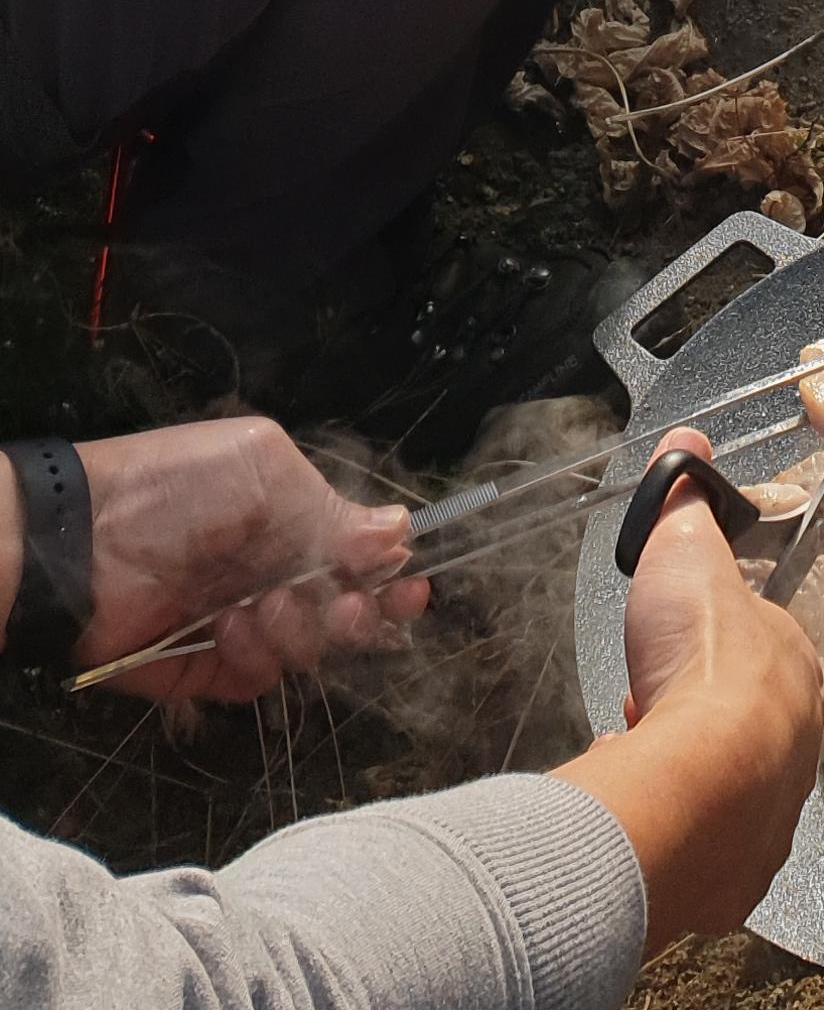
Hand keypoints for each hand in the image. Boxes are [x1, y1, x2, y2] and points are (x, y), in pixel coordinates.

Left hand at [44, 419, 426, 705]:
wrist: (82, 545)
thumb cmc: (176, 490)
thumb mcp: (263, 475)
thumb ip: (333, 514)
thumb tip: (401, 534)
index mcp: (290, 513)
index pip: (359, 551)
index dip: (389, 575)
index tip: (411, 590)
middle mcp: (273, 568)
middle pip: (344, 610)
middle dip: (357, 614)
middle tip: (347, 609)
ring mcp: (242, 620)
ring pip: (307, 648)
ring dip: (298, 631)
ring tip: (264, 607)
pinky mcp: (209, 668)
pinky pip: (258, 680)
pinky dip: (252, 658)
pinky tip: (228, 630)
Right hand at [560, 428, 822, 941]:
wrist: (698, 789)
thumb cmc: (701, 667)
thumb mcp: (684, 555)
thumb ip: (684, 504)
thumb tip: (688, 448)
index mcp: (794, 665)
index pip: (758, 647)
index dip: (709, 643)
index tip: (669, 649)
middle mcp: (799, 742)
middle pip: (746, 720)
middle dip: (697, 710)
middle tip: (651, 705)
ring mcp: (772, 813)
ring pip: (731, 787)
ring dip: (689, 771)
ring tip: (642, 757)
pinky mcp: (738, 873)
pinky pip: (710, 849)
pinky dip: (680, 833)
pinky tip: (646, 814)